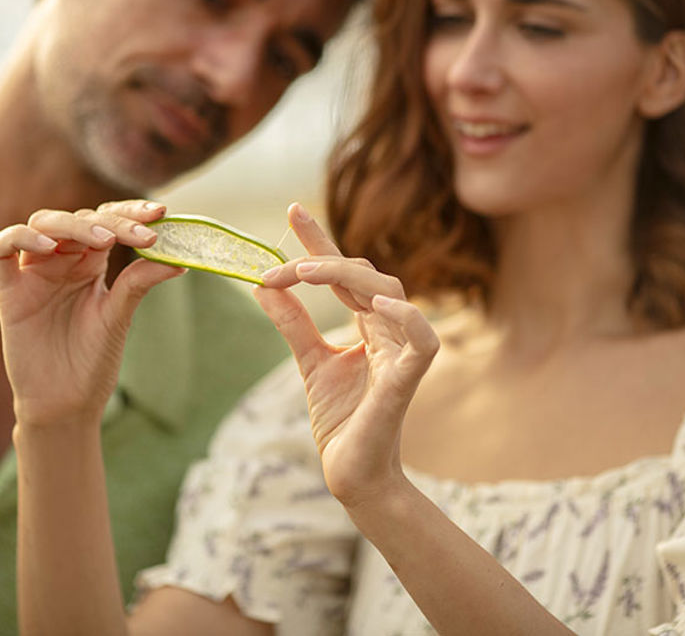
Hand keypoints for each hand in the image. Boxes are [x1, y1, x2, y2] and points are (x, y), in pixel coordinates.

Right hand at [0, 200, 183, 427]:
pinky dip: (20, 237)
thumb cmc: (91, 362)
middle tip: (140, 234)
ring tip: (104, 240)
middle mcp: (61, 261)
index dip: (130, 212)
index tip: (160, 214)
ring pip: (42, 223)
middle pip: (78, 218)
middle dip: (111, 220)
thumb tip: (178, 259)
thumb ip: (138, 283)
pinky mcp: (8, 291)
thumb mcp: (118, 317)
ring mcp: (32, 273)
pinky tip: (48, 246)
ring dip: (73, 224)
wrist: (65, 404)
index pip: (107, 221)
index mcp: (90, 264)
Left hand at [255, 204, 439, 506]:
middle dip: (319, 259)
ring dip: (347, 276)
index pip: (342, 270)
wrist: (352, 474)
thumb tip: (263, 285)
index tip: (292, 211)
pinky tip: (374, 303)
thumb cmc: (341, 421)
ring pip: (389, 291)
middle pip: (363, 273)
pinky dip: (405, 316)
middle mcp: (388, 329)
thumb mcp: (309, 361)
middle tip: (276, 267)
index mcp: (367, 324)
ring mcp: (401, 351)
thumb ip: (293, 323)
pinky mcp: (408, 379)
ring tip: (307, 272)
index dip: (319, 239)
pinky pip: (421, 339)